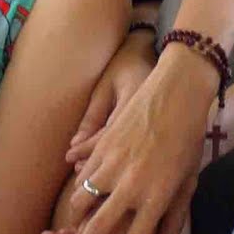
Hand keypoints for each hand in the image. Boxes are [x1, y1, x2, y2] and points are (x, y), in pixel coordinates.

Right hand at [45, 50, 215, 233]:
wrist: (176, 94)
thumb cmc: (188, 140)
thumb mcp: (188, 182)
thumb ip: (174, 220)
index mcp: (158, 197)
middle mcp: (133, 185)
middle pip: (100, 230)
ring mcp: (114, 165)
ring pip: (83, 203)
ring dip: (73, 224)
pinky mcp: (102, 147)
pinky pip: (82, 177)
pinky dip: (77, 192)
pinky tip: (74, 204)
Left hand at [65, 30, 156, 166]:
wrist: (157, 57)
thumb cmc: (126, 67)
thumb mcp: (107, 86)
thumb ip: (93, 115)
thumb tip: (75, 146)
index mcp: (134, 101)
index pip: (107, 134)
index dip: (88, 150)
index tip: (70, 158)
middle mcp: (148, 117)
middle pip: (123, 150)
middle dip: (100, 165)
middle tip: (80, 175)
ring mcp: (159, 124)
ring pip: (134, 154)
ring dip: (114, 168)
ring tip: (95, 176)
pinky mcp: (164, 130)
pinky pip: (144, 150)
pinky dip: (128, 161)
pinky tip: (117, 170)